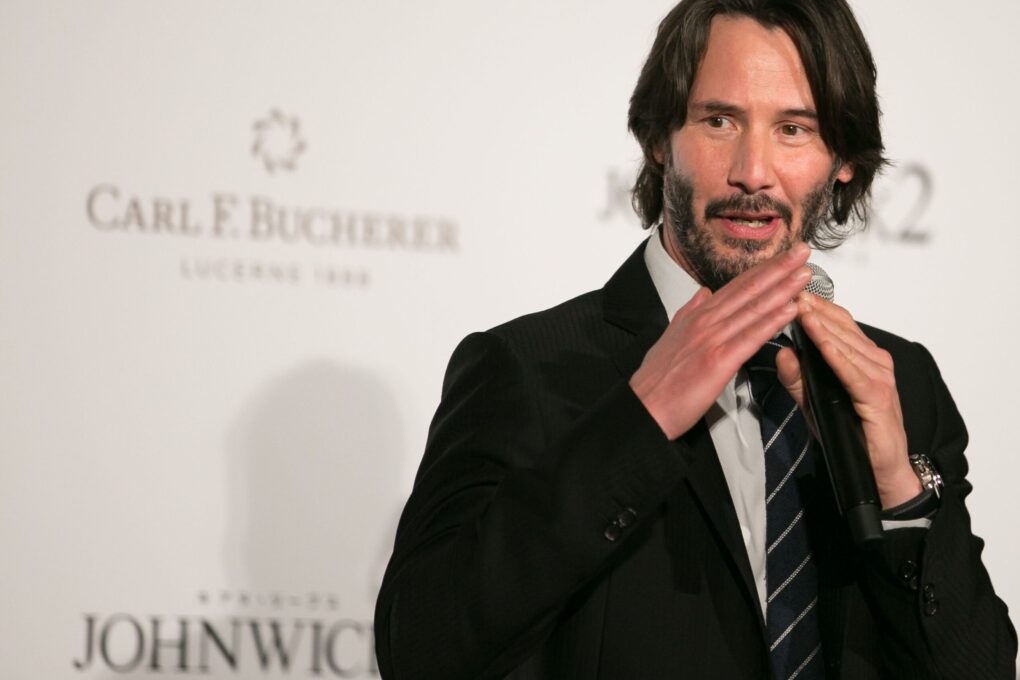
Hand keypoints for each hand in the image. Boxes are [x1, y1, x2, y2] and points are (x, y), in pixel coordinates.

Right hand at [630, 243, 810, 440]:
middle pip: (748, 289)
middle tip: (802, 251)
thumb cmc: (657, 379)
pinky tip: (790, 310)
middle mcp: (706, 321)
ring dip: (782, 289)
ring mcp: (712, 339)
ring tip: (804, 274)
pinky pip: (751, 337)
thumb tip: (703, 294)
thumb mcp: (671, 336)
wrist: (644, 406)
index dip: (762, 269)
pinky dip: (772, 322)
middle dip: (778, 269)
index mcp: (697, 315)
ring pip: (753, 308)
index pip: (736, 286)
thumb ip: (690, 313)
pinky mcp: (718, 361)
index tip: (783, 257)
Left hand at [775, 293, 921, 507]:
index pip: (836, 322)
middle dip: (814, 308)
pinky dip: (836, 357)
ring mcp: (879, 376)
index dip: (814, 304)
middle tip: (790, 288)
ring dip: (822, 327)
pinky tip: (820, 344)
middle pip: (841, 327)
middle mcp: (874, 361)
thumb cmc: (850, 434)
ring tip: (800, 309)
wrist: (879, 470)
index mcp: (861, 357)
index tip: (789, 288)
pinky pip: (853, 372)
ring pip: (846, 345)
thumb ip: (797, 379)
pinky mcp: (878, 396)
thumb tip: (782, 352)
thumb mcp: (813, 403)